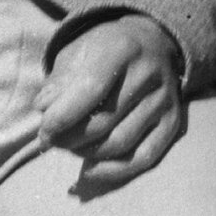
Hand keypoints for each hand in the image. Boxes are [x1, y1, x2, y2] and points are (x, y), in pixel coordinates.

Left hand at [8, 14, 186, 189]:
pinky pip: (144, 157)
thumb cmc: (104, 50)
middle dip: (70, 139)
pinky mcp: (172, 122)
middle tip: (51, 141)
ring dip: (87, 153)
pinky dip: (113, 170)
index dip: (63, 117)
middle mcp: (148, 75)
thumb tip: (43, 109)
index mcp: (121, 50)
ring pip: (121, 143)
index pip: (90, 90)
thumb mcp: (77, 51)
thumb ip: (59, 81)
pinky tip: (89, 169)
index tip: (44, 132)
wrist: (151, 44)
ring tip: (69, 147)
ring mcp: (164, 101)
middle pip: (104, 122)